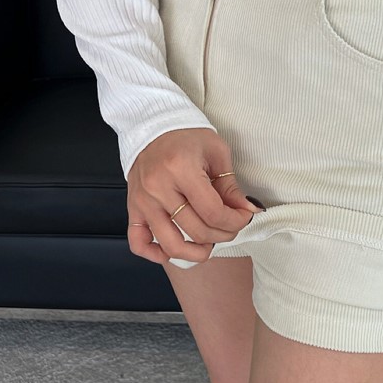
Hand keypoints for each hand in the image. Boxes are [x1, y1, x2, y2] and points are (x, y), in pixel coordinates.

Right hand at [125, 128, 264, 265]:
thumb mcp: (216, 153)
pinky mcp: (133, 208)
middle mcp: (158, 188)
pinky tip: (174, 251)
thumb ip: (231, 186)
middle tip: (231, 226)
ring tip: (208, 244)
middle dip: (223, 234)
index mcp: (180, 169)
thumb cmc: (186, 137)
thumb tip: (248, 211)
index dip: (235, 221)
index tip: (244, 216)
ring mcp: (143, 201)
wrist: (152, 127)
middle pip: (197, 231)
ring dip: (196, 253)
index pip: (213, 212)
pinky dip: (157, 254)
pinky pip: (139, 243)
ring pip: (171, 244)